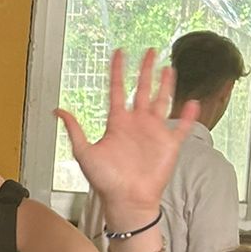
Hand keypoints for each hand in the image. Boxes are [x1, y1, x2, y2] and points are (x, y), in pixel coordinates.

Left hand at [55, 50, 195, 224]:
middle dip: (145, 70)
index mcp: (117, 122)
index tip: (119, 53)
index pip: (118, 89)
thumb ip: (74, 130)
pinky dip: (189, 115)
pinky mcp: (169, 144)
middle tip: (149, 50)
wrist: (127, 200)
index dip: (118, 71)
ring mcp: (154, 132)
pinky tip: (193, 102)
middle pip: (143, 89)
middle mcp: (136, 123)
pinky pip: (181, 126)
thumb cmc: (105, 181)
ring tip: (169, 67)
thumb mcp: (84, 152)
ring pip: (162, 101)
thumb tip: (57, 110)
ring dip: (166, 84)